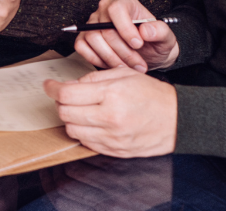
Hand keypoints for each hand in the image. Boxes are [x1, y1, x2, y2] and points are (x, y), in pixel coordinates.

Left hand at [44, 67, 176, 157]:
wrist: (176, 119)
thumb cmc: (151, 94)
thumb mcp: (124, 74)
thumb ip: (94, 79)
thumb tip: (70, 84)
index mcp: (111, 94)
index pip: (68, 94)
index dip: (53, 88)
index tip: (49, 85)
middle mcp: (109, 117)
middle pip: (65, 113)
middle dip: (60, 103)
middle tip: (64, 96)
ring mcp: (111, 137)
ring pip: (72, 130)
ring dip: (70, 119)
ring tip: (80, 110)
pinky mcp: (114, 151)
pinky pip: (86, 143)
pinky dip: (83, 132)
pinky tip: (91, 122)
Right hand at [75, 0, 178, 71]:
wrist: (149, 55)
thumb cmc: (155, 43)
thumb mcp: (165, 37)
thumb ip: (160, 31)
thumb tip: (145, 30)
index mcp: (124, 2)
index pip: (116, 9)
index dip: (125, 28)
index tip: (138, 44)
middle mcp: (105, 10)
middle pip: (105, 29)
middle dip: (123, 51)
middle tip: (139, 64)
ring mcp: (92, 24)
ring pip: (93, 39)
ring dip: (111, 58)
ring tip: (128, 67)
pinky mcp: (84, 38)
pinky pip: (81, 47)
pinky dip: (96, 59)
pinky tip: (112, 64)